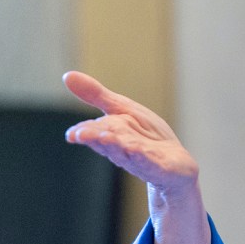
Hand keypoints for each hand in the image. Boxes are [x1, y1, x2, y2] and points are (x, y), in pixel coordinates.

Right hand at [63, 71, 198, 194]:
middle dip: (96, 137)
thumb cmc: (148, 137)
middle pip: (109, 140)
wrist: (177, 167)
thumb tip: (67, 75)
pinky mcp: (162, 168)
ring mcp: (142, 160)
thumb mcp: (124, 110)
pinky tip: (139, 150)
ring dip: (116, 145)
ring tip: (105, 137)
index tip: (73, 133)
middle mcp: (123, 150)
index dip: (85, 132)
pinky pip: (152, 162)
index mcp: (112, 136)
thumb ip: (97, 96)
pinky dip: (145, 157)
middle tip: (81, 134)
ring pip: (127, 151)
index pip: (95, 132)